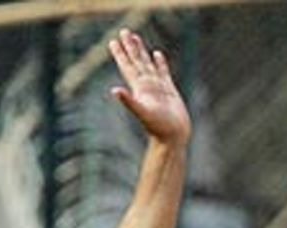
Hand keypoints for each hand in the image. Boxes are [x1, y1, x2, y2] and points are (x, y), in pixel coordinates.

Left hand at [108, 29, 191, 147]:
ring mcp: (157, 88)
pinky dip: (160, 63)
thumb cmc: (159, 128)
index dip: (121, 54)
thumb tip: (114, 90)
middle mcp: (146, 86)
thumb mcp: (142, 113)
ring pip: (148, 64)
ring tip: (136, 37)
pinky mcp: (169, 91)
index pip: (127, 66)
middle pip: (136, 61)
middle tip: (124, 31)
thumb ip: (129, 101)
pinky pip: (163, 73)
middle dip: (130, 47)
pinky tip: (157, 54)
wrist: (173, 137)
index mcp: (139, 88)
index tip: (113, 41)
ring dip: (142, 51)